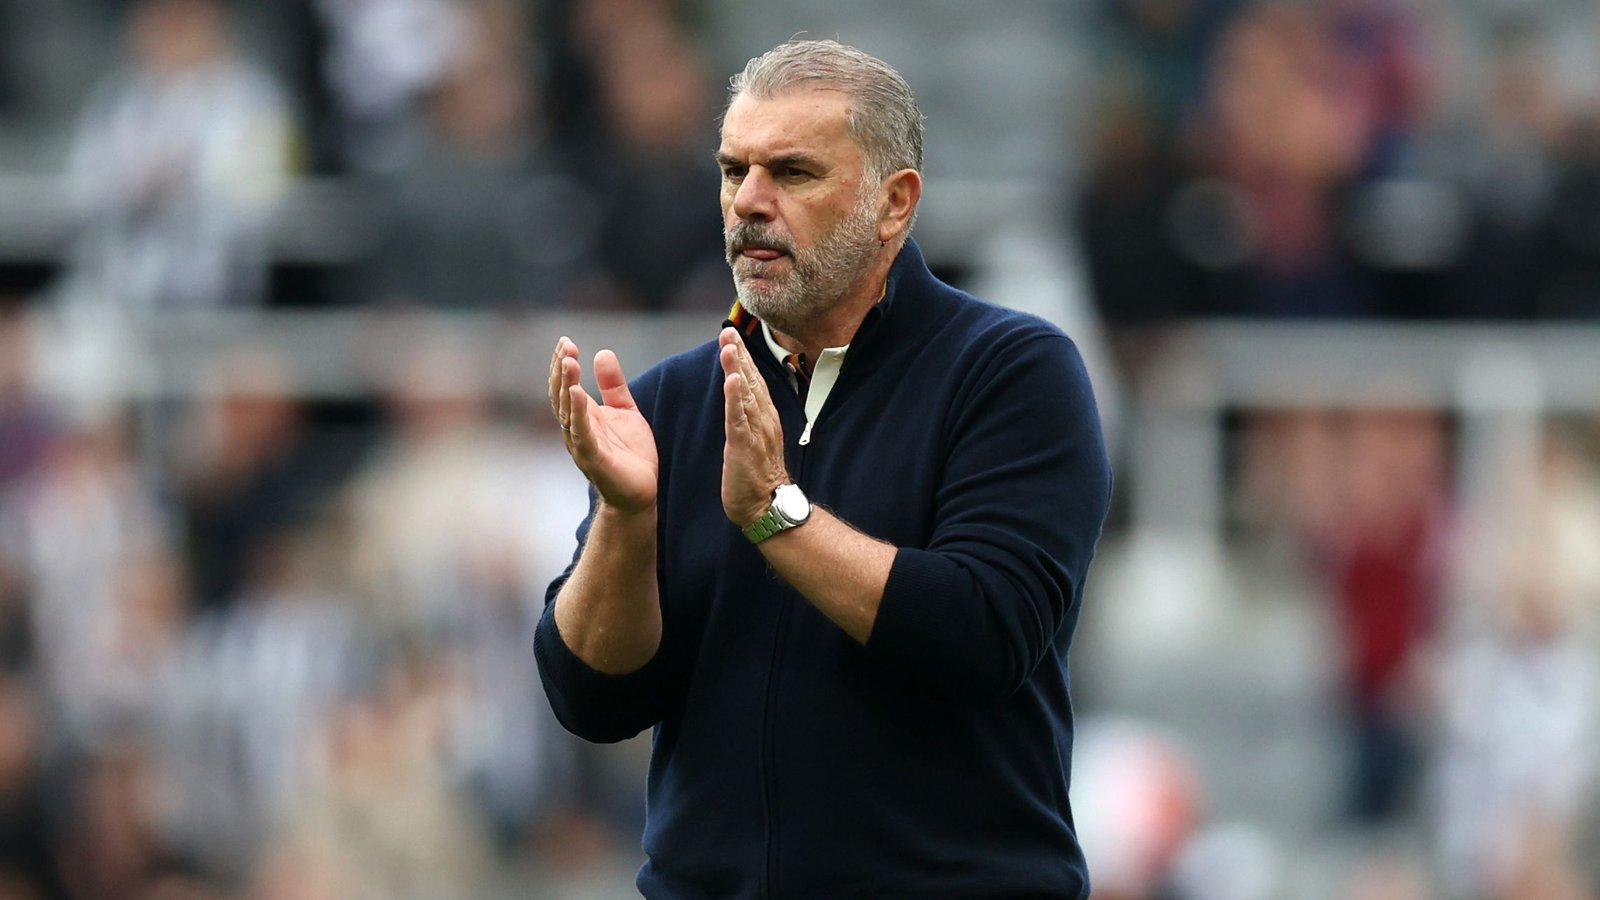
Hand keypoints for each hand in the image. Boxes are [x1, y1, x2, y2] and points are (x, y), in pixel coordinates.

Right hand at [548, 337, 657, 513]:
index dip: (563, 364)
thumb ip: (613, 385)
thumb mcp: (625, 411)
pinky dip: (578, 414)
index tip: (566, 341)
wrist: (641, 492)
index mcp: (582, 416)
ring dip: (566, 386)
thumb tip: (602, 352)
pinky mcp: (594, 459)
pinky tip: (578, 393)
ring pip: (567, 412)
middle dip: (562, 370)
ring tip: (569, 362)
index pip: (565, 386)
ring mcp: (583, 445)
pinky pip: (582, 434)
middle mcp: (576, 429)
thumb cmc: (630, 453)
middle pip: (562, 395)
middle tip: (566, 346)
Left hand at [719, 328, 789, 525]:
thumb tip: (740, 403)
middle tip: (728, 329)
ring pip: (746, 393)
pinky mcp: (745, 446)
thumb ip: (748, 420)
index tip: (732, 335)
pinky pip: (739, 418)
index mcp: (764, 418)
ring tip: (728, 344)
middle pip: (751, 380)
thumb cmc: (757, 477)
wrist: (768, 506)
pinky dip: (735, 398)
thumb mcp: (753, 442)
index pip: (753, 381)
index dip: (742, 358)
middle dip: (739, 353)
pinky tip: (731, 380)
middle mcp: (763, 420)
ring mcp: (756, 432)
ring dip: (736, 367)